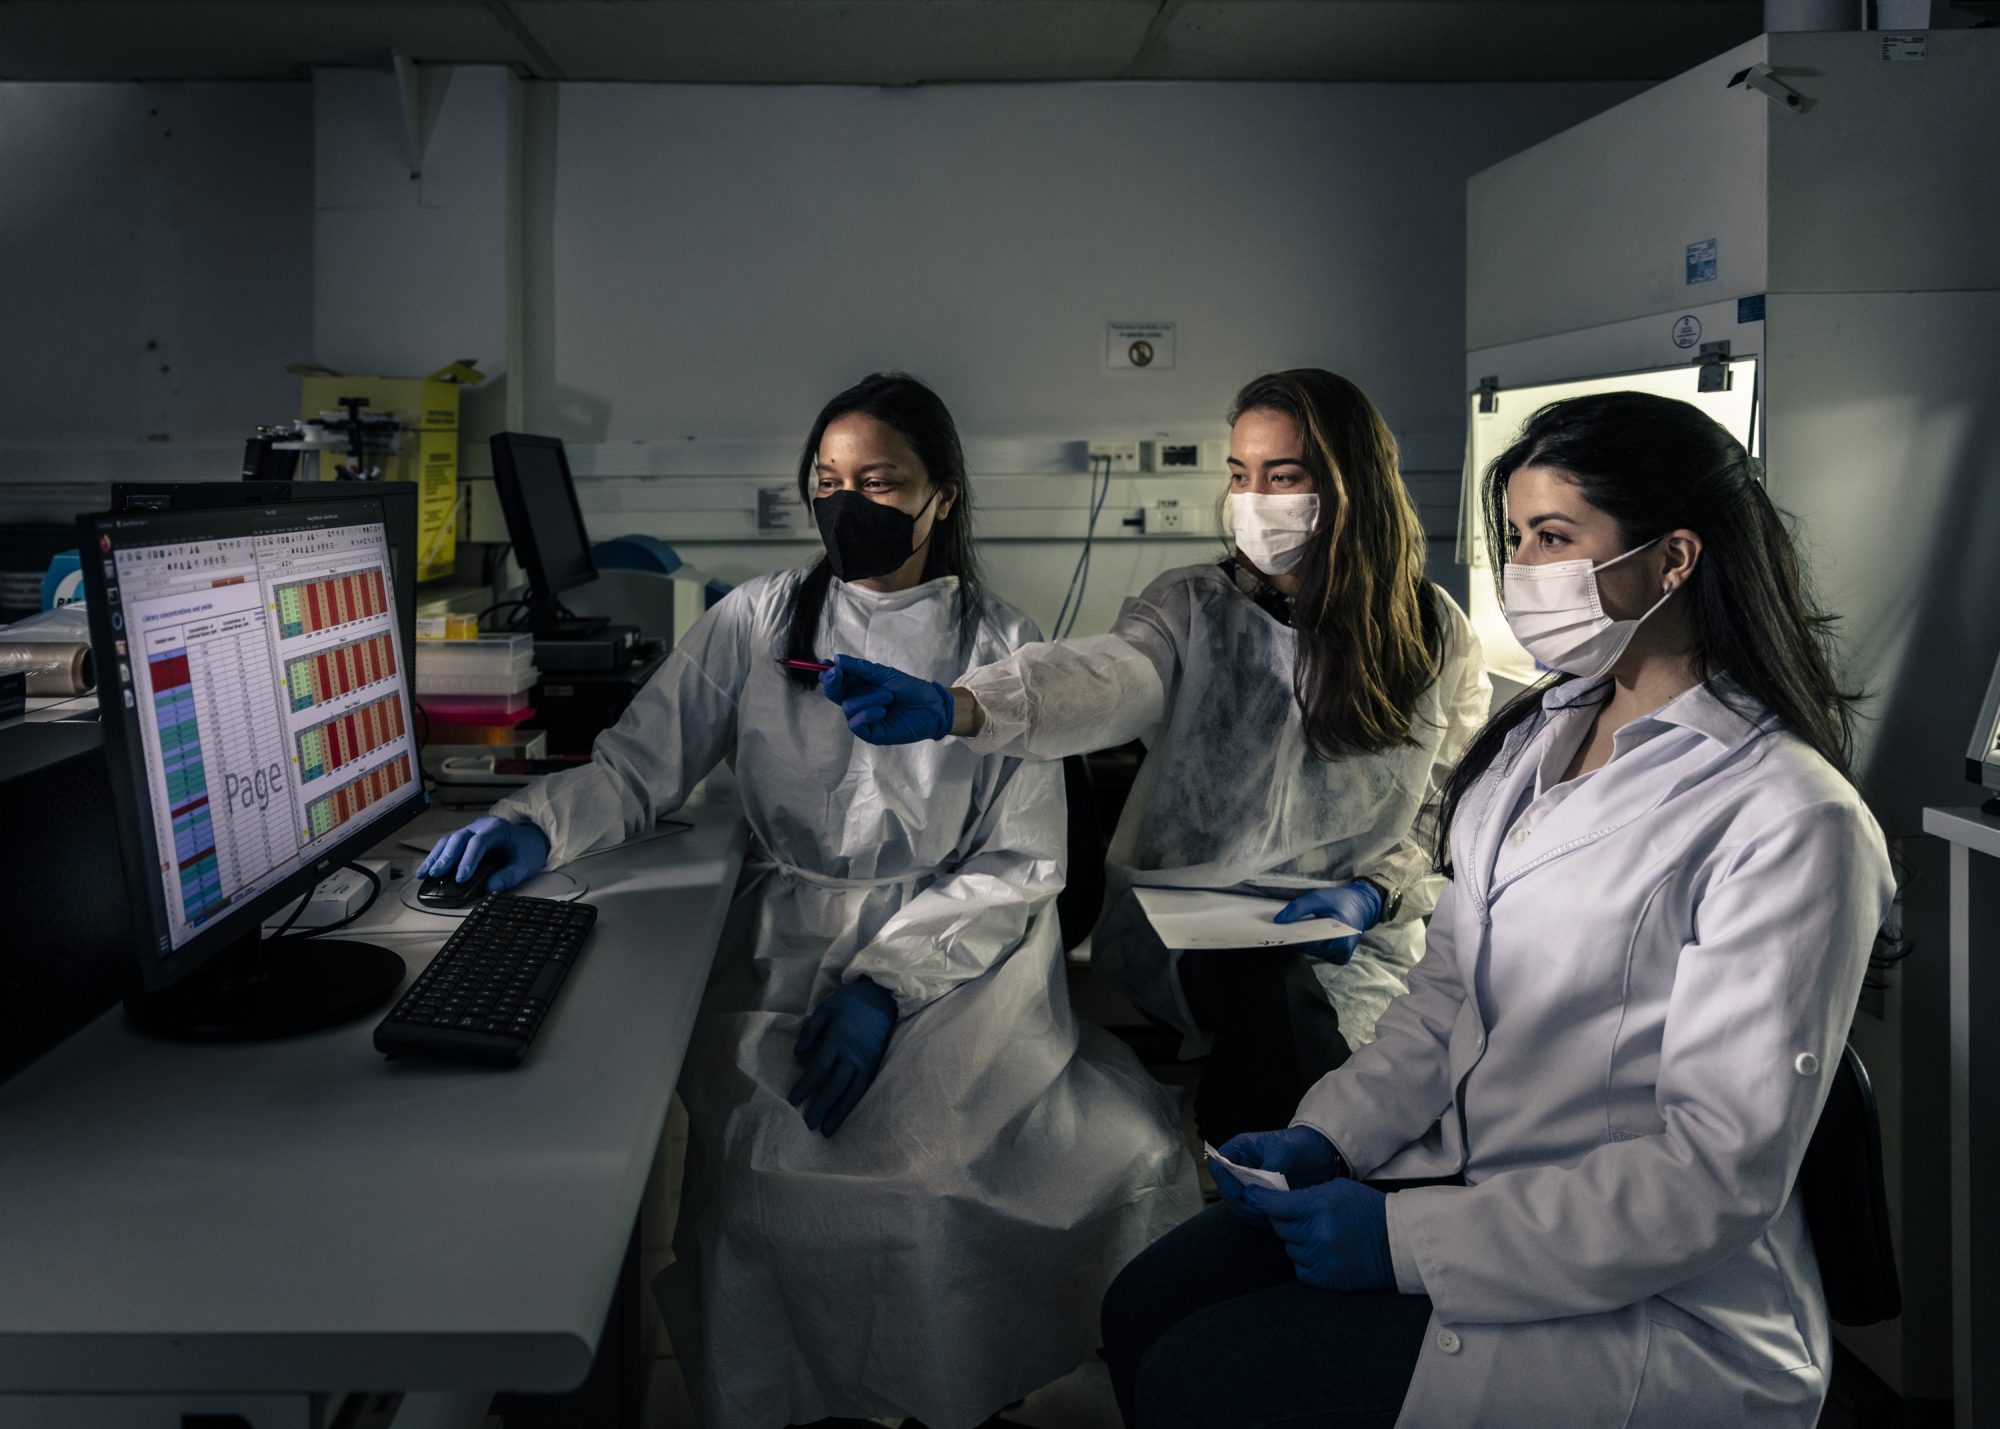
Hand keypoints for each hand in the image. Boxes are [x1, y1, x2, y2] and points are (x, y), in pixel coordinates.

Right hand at [415, 816, 549, 892]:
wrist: (529, 838)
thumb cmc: (526, 850)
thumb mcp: (525, 865)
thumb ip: (509, 876)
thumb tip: (489, 888)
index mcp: (497, 829)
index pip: (479, 842)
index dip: (468, 860)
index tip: (461, 878)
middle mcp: (480, 826)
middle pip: (458, 838)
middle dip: (446, 857)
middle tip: (436, 874)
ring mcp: (470, 831)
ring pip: (448, 841)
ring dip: (435, 857)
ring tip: (423, 874)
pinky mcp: (464, 839)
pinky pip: (447, 846)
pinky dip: (436, 857)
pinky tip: (426, 870)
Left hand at [788, 976, 898, 1136]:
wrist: (883, 998)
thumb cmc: (850, 1002)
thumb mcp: (826, 1008)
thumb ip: (811, 1030)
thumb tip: (798, 1053)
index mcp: (838, 1039)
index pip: (819, 1067)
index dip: (806, 1085)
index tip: (793, 1101)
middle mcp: (853, 1055)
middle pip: (834, 1085)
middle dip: (821, 1106)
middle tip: (808, 1125)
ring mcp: (866, 1062)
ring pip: (851, 1092)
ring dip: (838, 1113)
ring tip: (827, 1130)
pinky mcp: (875, 1066)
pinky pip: (864, 1089)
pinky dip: (853, 1104)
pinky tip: (845, 1116)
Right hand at [820, 654, 954, 744]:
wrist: (932, 707)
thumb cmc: (911, 689)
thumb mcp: (885, 675)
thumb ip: (861, 669)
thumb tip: (837, 659)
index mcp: (861, 686)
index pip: (838, 681)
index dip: (829, 674)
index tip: (825, 665)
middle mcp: (859, 702)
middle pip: (835, 694)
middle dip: (833, 683)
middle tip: (837, 673)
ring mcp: (865, 718)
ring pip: (847, 708)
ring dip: (866, 699)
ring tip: (888, 696)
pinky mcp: (872, 733)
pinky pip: (856, 725)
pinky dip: (867, 715)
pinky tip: (882, 711)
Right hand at [1210, 1126, 1342, 1223]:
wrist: (1323, 1156)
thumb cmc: (1302, 1145)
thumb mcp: (1287, 1150)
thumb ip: (1271, 1165)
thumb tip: (1260, 1183)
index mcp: (1240, 1149)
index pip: (1218, 1165)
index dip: (1224, 1180)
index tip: (1241, 1192)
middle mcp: (1241, 1167)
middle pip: (1225, 1189)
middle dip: (1239, 1202)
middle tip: (1258, 1209)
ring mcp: (1250, 1184)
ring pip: (1236, 1204)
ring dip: (1248, 1213)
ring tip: (1268, 1215)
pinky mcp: (1261, 1199)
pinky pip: (1250, 1213)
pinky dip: (1257, 1219)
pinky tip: (1272, 1219)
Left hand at [1243, 1177, 1395, 1291]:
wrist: (1398, 1242)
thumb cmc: (1368, 1210)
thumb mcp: (1337, 1189)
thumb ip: (1306, 1194)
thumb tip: (1276, 1197)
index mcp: (1319, 1206)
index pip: (1273, 1205)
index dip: (1259, 1199)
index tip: (1252, 1196)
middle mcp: (1316, 1233)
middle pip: (1279, 1227)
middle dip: (1285, 1220)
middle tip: (1302, 1216)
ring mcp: (1320, 1257)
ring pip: (1289, 1248)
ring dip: (1297, 1240)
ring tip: (1319, 1234)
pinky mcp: (1326, 1278)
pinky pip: (1299, 1268)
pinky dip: (1305, 1260)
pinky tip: (1322, 1252)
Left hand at [1275, 880, 1384, 964]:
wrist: (1362, 905)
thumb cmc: (1341, 901)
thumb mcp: (1318, 898)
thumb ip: (1298, 908)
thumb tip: (1279, 921)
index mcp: (1340, 937)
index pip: (1309, 942)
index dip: (1294, 935)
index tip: (1282, 928)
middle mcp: (1342, 951)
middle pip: (1310, 949)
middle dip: (1299, 937)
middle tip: (1291, 924)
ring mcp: (1341, 956)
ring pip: (1313, 952)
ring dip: (1305, 941)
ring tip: (1305, 926)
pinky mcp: (1339, 958)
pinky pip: (1319, 954)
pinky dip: (1313, 944)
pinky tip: (1313, 933)